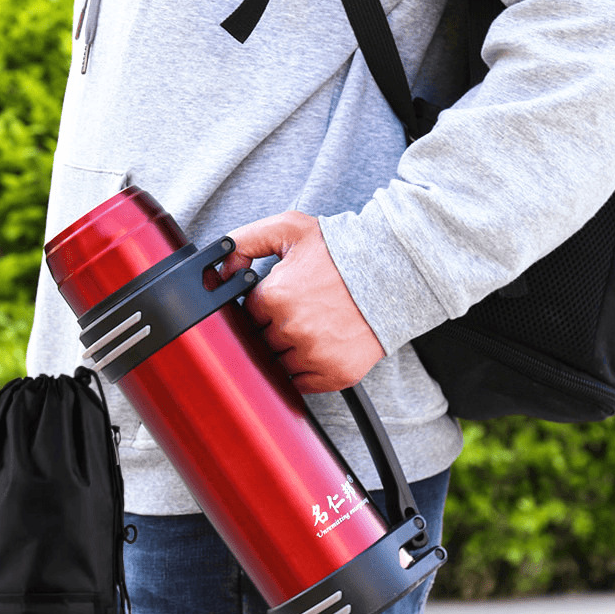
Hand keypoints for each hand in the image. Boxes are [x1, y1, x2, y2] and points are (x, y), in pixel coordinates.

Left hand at [221, 211, 384, 393]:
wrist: (394, 271)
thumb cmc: (342, 250)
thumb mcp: (290, 228)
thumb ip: (245, 241)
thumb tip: (221, 270)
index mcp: (274, 296)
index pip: (249, 315)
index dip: (265, 306)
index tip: (283, 299)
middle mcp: (291, 328)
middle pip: (263, 340)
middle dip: (275, 328)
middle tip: (302, 311)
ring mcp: (314, 355)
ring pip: (280, 364)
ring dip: (290, 351)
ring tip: (315, 327)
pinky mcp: (335, 374)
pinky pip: (302, 384)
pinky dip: (307, 372)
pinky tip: (322, 348)